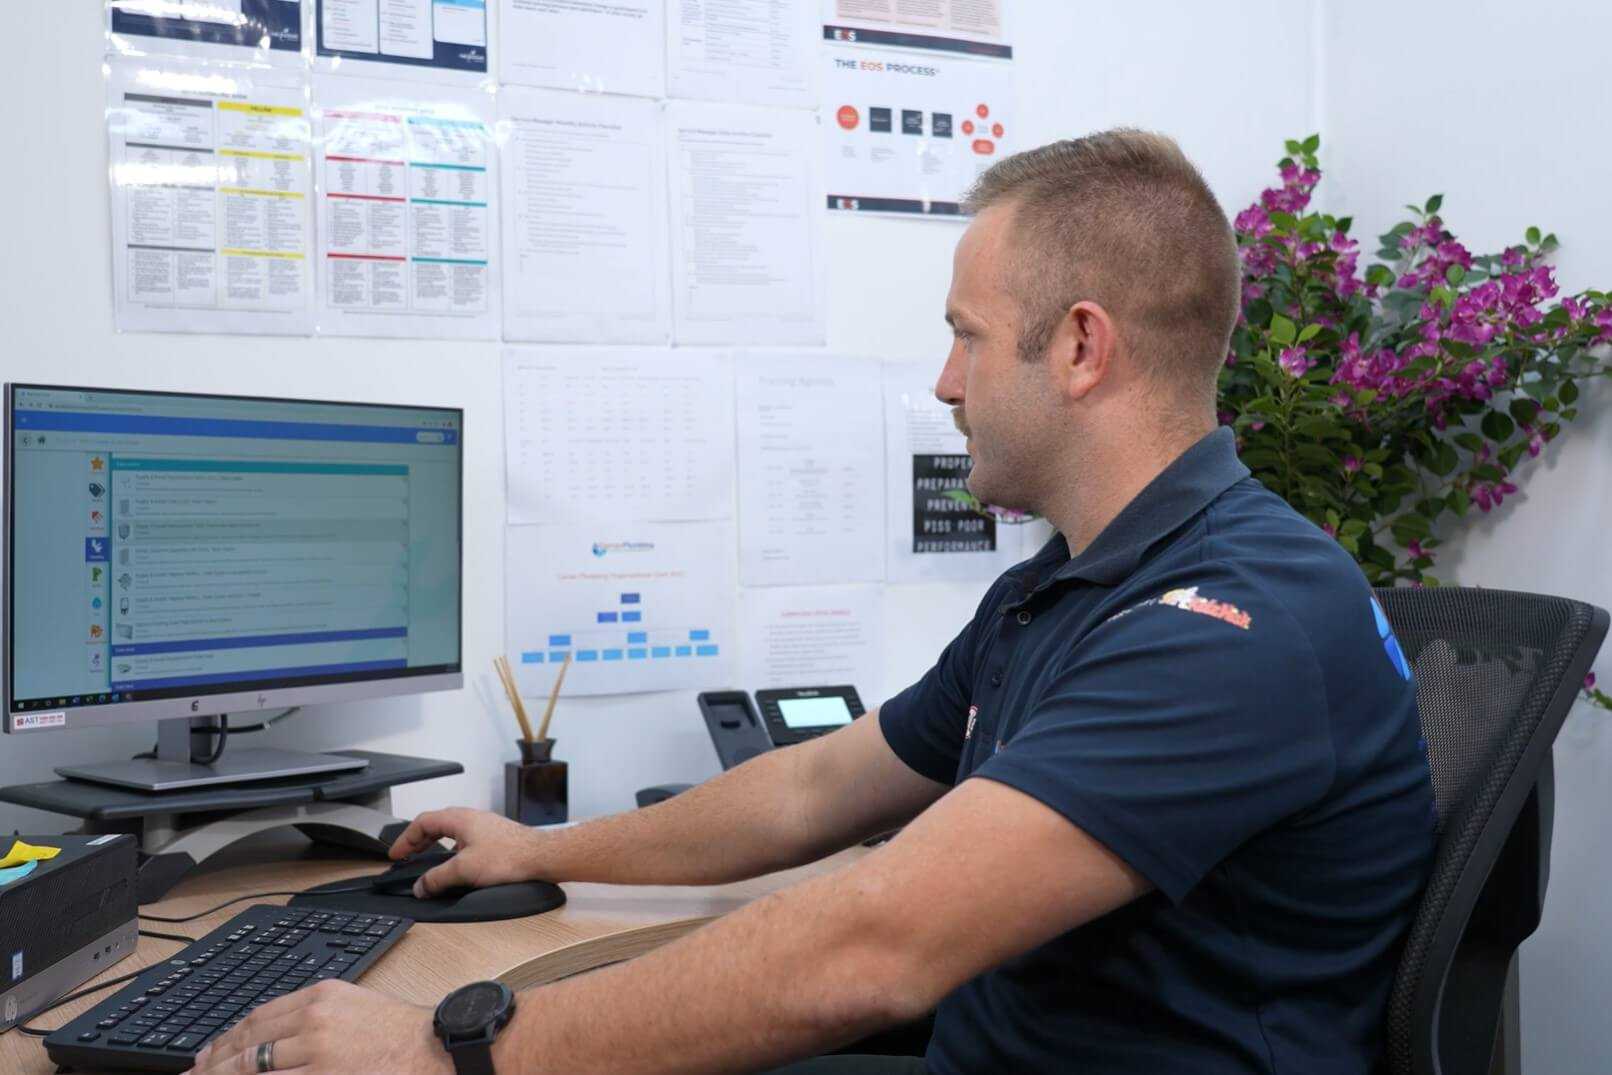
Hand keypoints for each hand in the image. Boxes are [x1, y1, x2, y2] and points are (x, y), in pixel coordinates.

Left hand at [185, 980, 450, 1074]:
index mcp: (320, 997)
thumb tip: (271, 1041)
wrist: (436, 1049)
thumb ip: (314, 1018)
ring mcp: (316, 1054)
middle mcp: (313, 1021)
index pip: (257, 1018)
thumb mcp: (356, 1007)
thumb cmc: (403, 1034)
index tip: (209, 1055)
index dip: (226, 1039)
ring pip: (251, 1071)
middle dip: (213, 1065)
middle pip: (246, 1045)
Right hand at [390, 807, 544, 897]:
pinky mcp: (496, 840)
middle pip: (437, 826)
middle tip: (406, 857)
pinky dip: (453, 853)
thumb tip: (421, 887)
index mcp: (460, 818)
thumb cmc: (510, 856)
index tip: (395, 854)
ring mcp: (485, 828)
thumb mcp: (465, 870)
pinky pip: (466, 842)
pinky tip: (457, 868)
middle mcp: (472, 819)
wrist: (543, 857)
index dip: (405, 838)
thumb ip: (438, 879)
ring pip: (452, 834)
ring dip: (436, 847)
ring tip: (427, 863)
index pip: (423, 822)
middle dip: (419, 842)